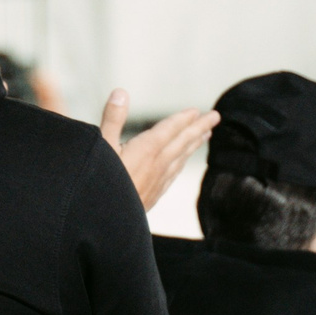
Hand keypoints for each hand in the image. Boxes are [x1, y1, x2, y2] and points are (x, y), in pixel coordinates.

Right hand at [99, 88, 217, 211]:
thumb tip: (121, 92)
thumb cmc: (100, 182)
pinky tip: (182, 163)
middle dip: (198, 127)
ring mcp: (157, 181)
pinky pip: (174, 174)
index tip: (197, 111)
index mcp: (146, 150)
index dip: (183, 119)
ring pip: (181, 158)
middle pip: (182, 142)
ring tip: (205, 134)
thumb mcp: (100, 146)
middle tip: (215, 116)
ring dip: (194, 144)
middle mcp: (157, 165)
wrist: (105, 222)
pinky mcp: (153, 195)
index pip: (170, 129)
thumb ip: (112, 118)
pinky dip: (182, 163)